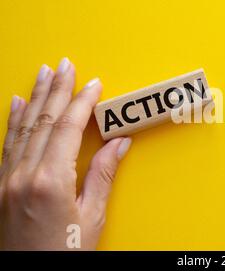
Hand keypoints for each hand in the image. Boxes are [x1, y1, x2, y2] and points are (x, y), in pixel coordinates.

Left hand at [0, 58, 131, 249]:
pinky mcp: (0, 185)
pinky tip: (16, 102)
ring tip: (44, 73)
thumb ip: (103, 176)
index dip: (82, 103)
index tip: (94, 85)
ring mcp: (7, 178)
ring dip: (35, 96)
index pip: (69, 128)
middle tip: (66, 65)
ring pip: (23, 126)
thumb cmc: (64, 253)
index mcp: (50, 181)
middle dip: (56, 89)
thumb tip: (119, 145)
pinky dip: (13, 119)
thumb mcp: (92, 218)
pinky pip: (7, 142)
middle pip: (44, 120)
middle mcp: (23, 174)